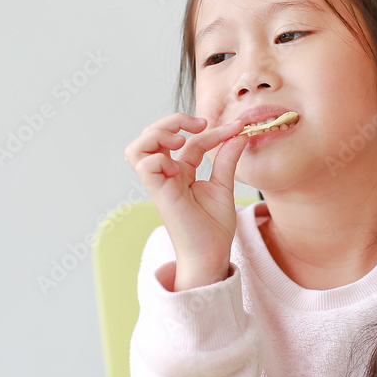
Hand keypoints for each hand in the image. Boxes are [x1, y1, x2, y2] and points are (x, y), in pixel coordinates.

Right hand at [124, 113, 248, 289]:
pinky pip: (144, 166)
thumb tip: (240, 134)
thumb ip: (228, 159)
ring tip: (180, 140)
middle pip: (151, 135)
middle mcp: (166, 175)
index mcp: (181, 172)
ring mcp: (160, 183)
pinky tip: (177, 165)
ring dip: (157, 135)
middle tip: (199, 124)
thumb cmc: (214, 228)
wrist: (212, 255)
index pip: (190, 140)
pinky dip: (158, 157)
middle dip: (172, 120)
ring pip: (137, 147)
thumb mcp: (224, 186)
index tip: (236, 129)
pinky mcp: (158, 192)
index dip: (213, 131)